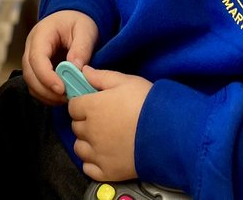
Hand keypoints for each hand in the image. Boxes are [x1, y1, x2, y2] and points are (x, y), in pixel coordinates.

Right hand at [21, 9, 98, 104]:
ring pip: (31, 83)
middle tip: (67, 97)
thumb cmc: (78, 22)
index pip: (36, 58)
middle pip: (30, 74)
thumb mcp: (85, 30)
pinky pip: (36, 87)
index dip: (46, 76)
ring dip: (47, 95)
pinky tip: (62, 96)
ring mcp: (31, 59)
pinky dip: (47, 95)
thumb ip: (81, 48)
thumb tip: (75, 67)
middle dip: (46, 89)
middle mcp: (31, 47)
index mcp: (41, 34)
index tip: (61, 89)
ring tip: (67, 97)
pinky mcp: (36, 70)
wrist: (73, 20)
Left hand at [68, 67, 152, 181]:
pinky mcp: (107, 171)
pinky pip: (88, 168)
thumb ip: (102, 76)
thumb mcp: (126, 82)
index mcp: (91, 107)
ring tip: (105, 138)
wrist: (169, 133)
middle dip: (86, 122)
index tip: (93, 104)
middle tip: (104, 120)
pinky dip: (93, 163)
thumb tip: (84, 71)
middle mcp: (90, 131)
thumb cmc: (148, 103)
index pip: (73, 106)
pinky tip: (105, 155)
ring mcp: (97, 153)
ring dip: (88, 143)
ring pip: (80, 148)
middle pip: (76, 127)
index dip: (83, 104)